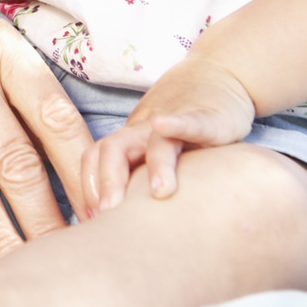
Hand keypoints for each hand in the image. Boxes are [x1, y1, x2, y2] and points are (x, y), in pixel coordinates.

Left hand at [80, 56, 254, 216]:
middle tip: (108, 216)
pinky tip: (165, 124)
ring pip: (155, 140)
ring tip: (160, 193)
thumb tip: (118, 230)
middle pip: (113, 149)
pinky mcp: (208, 117)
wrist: (217, 76)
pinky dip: (178, 123)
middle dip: (108, 183)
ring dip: (156, 165)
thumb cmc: (184, 128)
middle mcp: (145, 132)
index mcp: (129, 144)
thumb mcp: (156, 156)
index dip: (88, 187)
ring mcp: (175, 122)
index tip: (90, 221)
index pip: (95, 160)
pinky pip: (191, 121)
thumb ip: (138, 183)